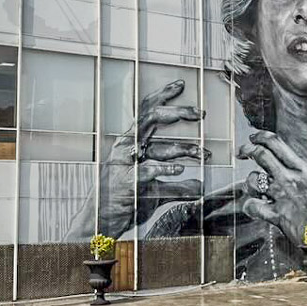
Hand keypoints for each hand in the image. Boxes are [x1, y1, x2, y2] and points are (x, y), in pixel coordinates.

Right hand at [102, 80, 207, 228]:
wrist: (103, 221)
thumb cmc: (128, 199)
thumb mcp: (155, 189)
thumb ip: (178, 185)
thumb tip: (201, 187)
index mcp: (132, 142)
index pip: (146, 111)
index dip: (162, 96)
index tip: (180, 85)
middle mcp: (127, 148)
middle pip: (152, 120)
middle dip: (177, 113)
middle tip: (199, 113)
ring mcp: (125, 165)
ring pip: (155, 147)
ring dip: (183, 149)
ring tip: (203, 153)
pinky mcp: (127, 183)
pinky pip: (148, 172)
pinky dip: (165, 169)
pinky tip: (181, 169)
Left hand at [238, 131, 306, 262]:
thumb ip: (296, 174)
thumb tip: (279, 165)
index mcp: (302, 169)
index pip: (276, 143)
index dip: (260, 137)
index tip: (252, 137)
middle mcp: (291, 178)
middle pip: (261, 154)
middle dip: (247, 150)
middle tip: (241, 152)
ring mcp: (283, 196)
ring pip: (252, 179)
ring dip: (248, 183)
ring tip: (252, 188)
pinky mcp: (277, 215)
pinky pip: (252, 206)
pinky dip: (249, 206)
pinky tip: (253, 208)